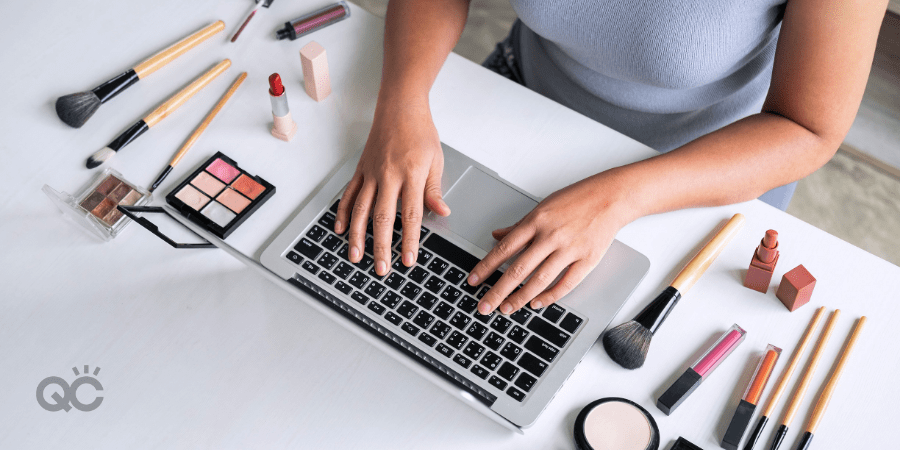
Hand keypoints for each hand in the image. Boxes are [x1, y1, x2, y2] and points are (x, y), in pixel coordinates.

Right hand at [335, 101, 449, 275]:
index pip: (411, 214)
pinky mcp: (360, 170)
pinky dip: (342, 213)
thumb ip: (433, 189)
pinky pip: (349, 194)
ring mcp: (371, 173)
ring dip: (357, 236)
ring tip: (356, 257)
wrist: (399, 106)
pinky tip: (339, 230)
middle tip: (381, 269)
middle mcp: (388, 175)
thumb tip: (442, 212)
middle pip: (382, 218)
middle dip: (381, 246)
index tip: (408, 260)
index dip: (410, 240)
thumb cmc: (420, 132)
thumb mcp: (435, 160)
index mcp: (411, 174)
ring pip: (360, 210)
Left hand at [467, 171, 633, 314]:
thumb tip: (497, 235)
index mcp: (536, 221)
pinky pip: (566, 284)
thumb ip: (520, 225)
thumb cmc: (576, 199)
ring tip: (507, 308)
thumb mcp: (543, 207)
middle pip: (518, 269)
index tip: (474, 281)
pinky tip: (536, 303)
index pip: (504, 248)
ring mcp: (570, 249)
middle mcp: (551, 236)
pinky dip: (549, 297)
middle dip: (498, 290)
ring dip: (520, 298)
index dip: (486, 267)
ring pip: (540, 280)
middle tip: (484, 306)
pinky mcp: (587, 259)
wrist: (610, 197)